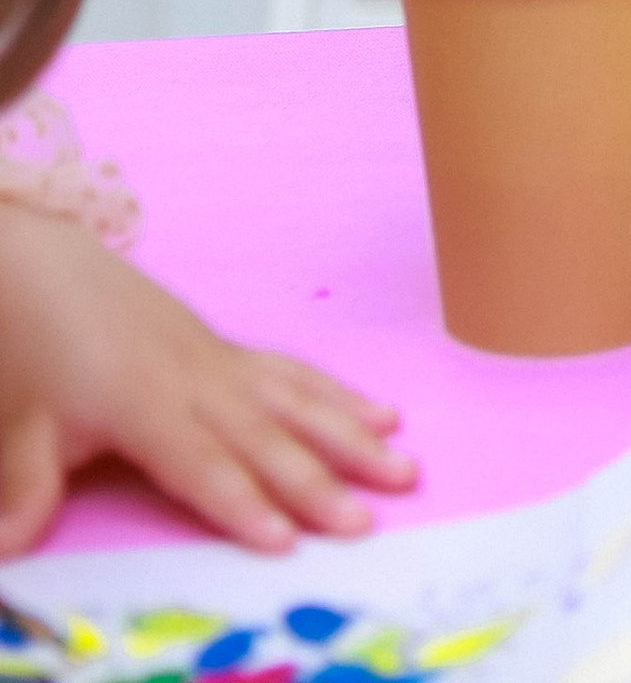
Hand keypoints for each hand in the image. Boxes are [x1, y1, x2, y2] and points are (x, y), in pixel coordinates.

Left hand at [0, 199, 415, 554]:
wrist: (52, 272)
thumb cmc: (37, 351)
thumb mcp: (20, 421)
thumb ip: (25, 487)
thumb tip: (12, 547)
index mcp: (144, 401)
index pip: (201, 462)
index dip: (241, 501)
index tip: (284, 539)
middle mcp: (196, 381)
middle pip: (265, 438)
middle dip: (318, 482)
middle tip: (366, 521)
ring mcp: (222, 362)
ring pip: (298, 402)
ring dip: (352, 437)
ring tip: (402, 468)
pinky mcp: (233, 353)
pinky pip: (296, 374)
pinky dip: (343, 395)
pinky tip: (386, 414)